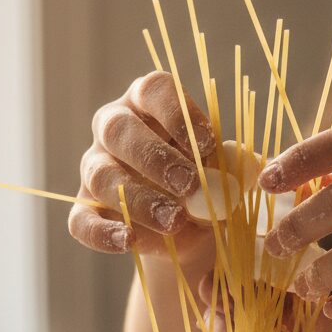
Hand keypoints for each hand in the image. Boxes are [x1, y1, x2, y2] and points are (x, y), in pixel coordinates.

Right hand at [69, 71, 216, 256]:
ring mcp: (94, 167)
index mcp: (149, 103)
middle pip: (119, 129)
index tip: (207, 146)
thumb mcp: (224, 171)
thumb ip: (233, 167)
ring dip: (139, 200)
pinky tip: (129, 241)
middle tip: (189, 186)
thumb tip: (249, 167)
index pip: (154, 90)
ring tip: (174, 222)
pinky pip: (81, 220)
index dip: (178, 113)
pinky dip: (102, 233)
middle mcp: (114, 127)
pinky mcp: (84, 208)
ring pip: (102, 176)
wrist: (189, 229)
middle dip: (155, 158)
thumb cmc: (206, 182)